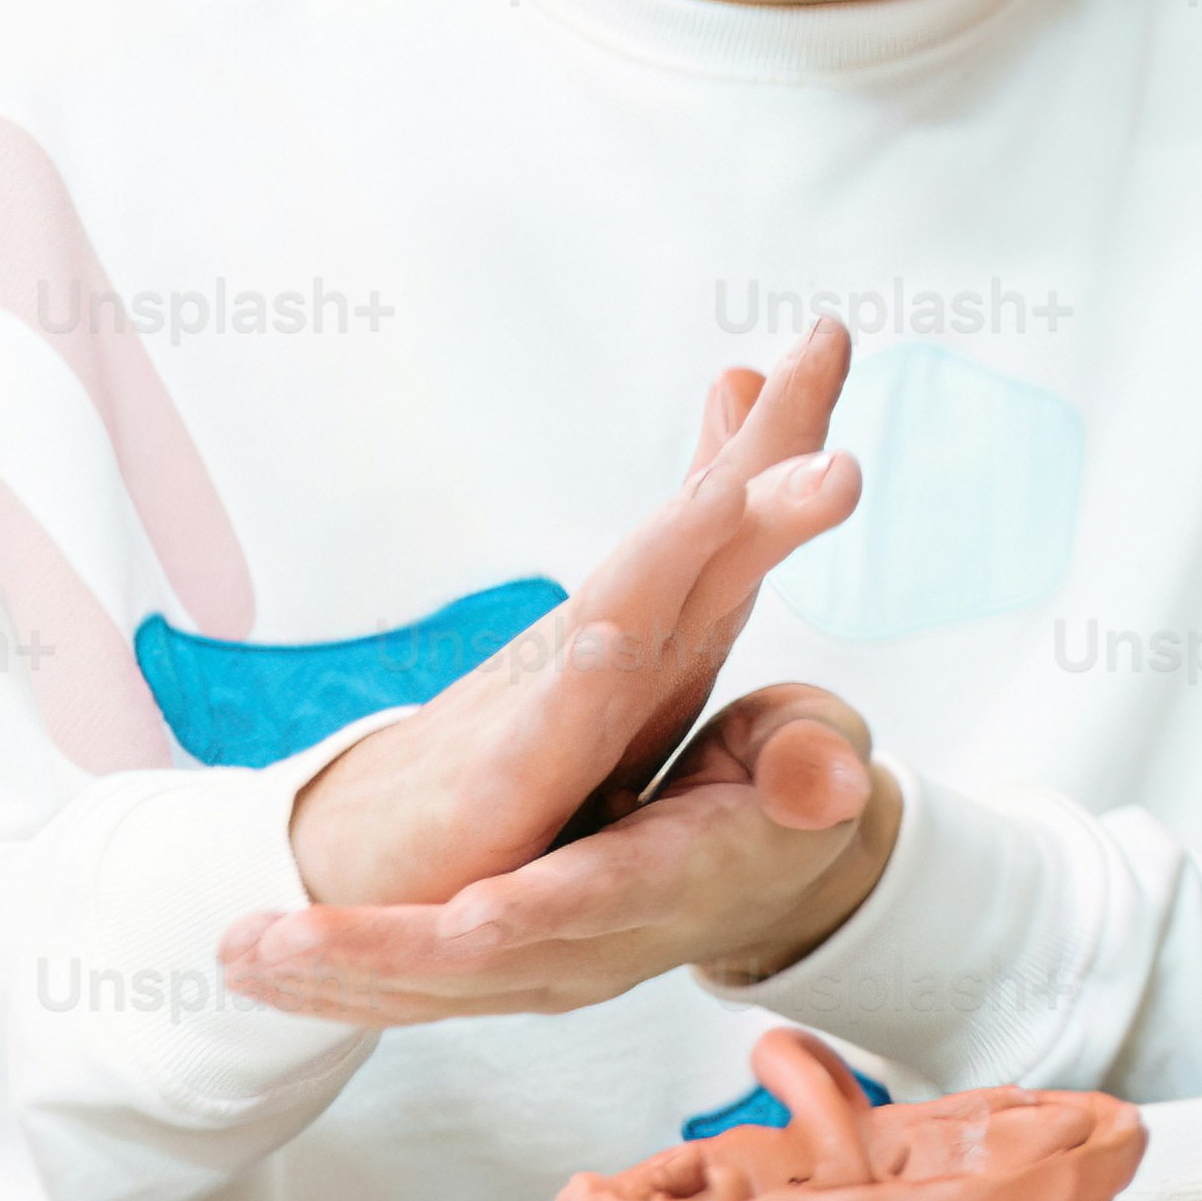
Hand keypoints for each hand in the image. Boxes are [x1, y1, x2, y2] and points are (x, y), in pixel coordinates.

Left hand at [230, 683, 898, 1023]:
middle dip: (375, 957)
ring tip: (233, 955)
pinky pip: (411, 997)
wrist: (772, 875)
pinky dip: (331, 989)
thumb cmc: (786, 793)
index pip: (602, 896)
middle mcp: (606, 942)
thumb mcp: (822, 752)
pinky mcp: (508, 976)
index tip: (468, 912)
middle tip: (268, 937)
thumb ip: (815, 760)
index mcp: (681, 876)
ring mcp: (552, 970)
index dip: (538, 907)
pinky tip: (253, 969)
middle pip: (483, 965)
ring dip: (327, 980)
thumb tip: (827, 778)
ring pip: (429, 993)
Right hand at [276, 330, 861, 920]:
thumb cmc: (522, 769)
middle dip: (768, 436)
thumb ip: (706, 594)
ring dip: (710, 524)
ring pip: (647, 593)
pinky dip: (611, 648)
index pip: (732, 511)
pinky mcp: (515, 775)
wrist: (372, 870)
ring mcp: (560, 695)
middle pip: (705, 523)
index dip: (782, 426)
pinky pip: (573, 702)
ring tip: (782, 471)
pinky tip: (639, 615)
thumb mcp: (641, 682)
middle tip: (829, 339)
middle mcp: (614, 637)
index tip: (829, 330)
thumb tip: (753, 498)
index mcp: (663, 622)